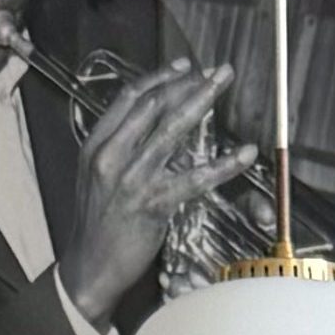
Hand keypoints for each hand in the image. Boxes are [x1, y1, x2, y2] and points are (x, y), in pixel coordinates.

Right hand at [63, 61, 238, 320]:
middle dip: (188, 82)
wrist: (90, 267)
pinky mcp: (153, 204)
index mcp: (97, 144)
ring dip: (202, 102)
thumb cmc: (98, 225)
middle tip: (217, 71)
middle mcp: (112, 155)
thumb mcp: (97, 177)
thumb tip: (148, 128)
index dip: (160, 78)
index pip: (130, 98)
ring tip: (224, 85)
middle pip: (154, 104)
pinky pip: (194, 179)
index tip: (184, 67)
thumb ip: (118, 149)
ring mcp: (133, 178)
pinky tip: (244, 155)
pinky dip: (222, 165)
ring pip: (172, 129)